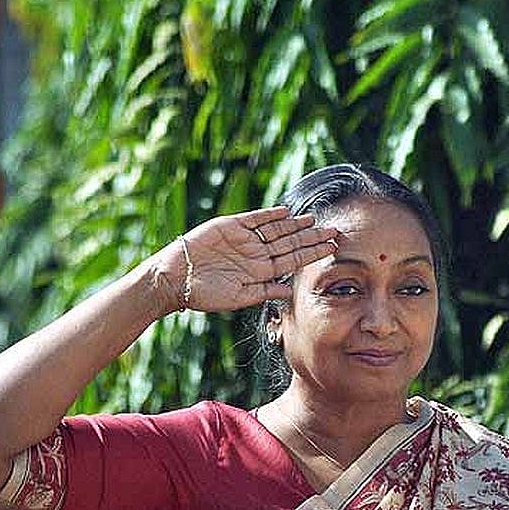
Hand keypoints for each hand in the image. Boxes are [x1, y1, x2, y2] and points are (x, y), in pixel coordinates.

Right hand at [172, 207, 337, 312]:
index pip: (292, 261)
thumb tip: (289, 292)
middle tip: (333, 230)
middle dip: (311, 237)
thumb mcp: (237, 298)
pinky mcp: (230, 226)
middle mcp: (256, 254)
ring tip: (314, 219)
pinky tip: (286, 211)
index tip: (331, 248)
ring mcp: (245, 239)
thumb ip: (264, 293)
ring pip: (276, 230)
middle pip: (289, 243)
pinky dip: (269, 215)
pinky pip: (254, 219)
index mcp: (260, 272)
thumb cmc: (205, 294)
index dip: (312, 253)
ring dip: (295, 224)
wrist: (175, 279)